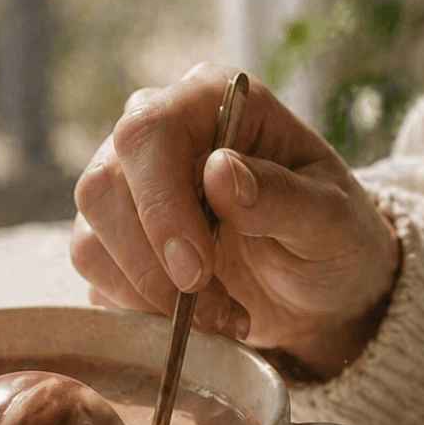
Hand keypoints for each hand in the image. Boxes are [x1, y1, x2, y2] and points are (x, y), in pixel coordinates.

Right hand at [71, 63, 400, 377]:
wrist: (321, 292)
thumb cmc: (333, 239)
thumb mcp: (331, 221)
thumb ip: (282, 197)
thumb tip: (219, 171)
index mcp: (210, 103)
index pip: (148, 132)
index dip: (161, 205)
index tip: (196, 271)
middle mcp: (157, 136)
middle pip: (103, 186)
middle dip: (152, 262)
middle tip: (215, 306)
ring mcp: (128, 188)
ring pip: (90, 236)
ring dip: (150, 294)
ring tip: (222, 317)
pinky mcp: (115, 243)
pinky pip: (96, 276)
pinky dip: (141, 311)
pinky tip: (198, 322)